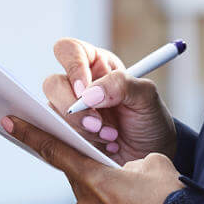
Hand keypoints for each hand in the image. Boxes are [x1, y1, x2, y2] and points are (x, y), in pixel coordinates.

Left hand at [1, 114, 181, 203]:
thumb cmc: (171, 199)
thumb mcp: (152, 162)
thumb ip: (127, 160)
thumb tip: (124, 172)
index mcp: (93, 180)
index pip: (55, 151)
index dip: (32, 134)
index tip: (10, 122)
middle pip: (80, 174)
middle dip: (96, 167)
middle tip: (121, 165)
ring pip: (95, 196)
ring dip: (110, 190)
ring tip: (141, 194)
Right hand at [42, 37, 177, 164]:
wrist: (151, 152)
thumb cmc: (149, 118)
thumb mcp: (146, 96)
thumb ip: (121, 84)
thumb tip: (89, 93)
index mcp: (96, 64)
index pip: (69, 51)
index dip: (72, 67)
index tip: (84, 91)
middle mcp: (78, 84)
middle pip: (53, 84)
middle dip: (74, 109)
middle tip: (97, 124)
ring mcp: (69, 110)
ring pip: (53, 113)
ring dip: (80, 129)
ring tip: (110, 137)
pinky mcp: (66, 133)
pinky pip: (57, 135)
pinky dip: (78, 143)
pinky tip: (100, 146)